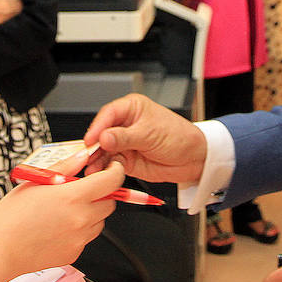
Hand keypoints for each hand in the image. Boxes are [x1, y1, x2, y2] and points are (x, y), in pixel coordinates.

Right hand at [0, 164, 125, 274]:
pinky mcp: (75, 253)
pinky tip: (58, 226)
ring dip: (91, 212)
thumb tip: (82, 156)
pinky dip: (79, 230)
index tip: (111, 168)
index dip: (115, 171)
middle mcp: (81, 219)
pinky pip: (87, 237)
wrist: (0, 249)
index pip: (112, 181)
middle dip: (102, 193)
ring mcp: (79, 238)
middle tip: (83, 189)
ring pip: (100, 221)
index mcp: (73, 197)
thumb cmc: (11, 216)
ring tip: (65, 210)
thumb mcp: (36, 180)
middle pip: (110, 202)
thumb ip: (65, 166)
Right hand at [83, 93, 205, 184]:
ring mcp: (124, 143)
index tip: (90, 140)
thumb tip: (104, 138)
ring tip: (92, 169)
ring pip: (103, 151)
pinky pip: (110, 164)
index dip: (97, 127)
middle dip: (93, 146)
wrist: (194, 159)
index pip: (108, 115)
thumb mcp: (150, 134)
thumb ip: (125, 137)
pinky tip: (101, 173)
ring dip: (97, 160)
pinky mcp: (125, 160)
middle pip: (101, 133)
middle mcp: (124, 125)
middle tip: (87, 156)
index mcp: (131, 108)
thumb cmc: (179, 137)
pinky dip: (105, 169)